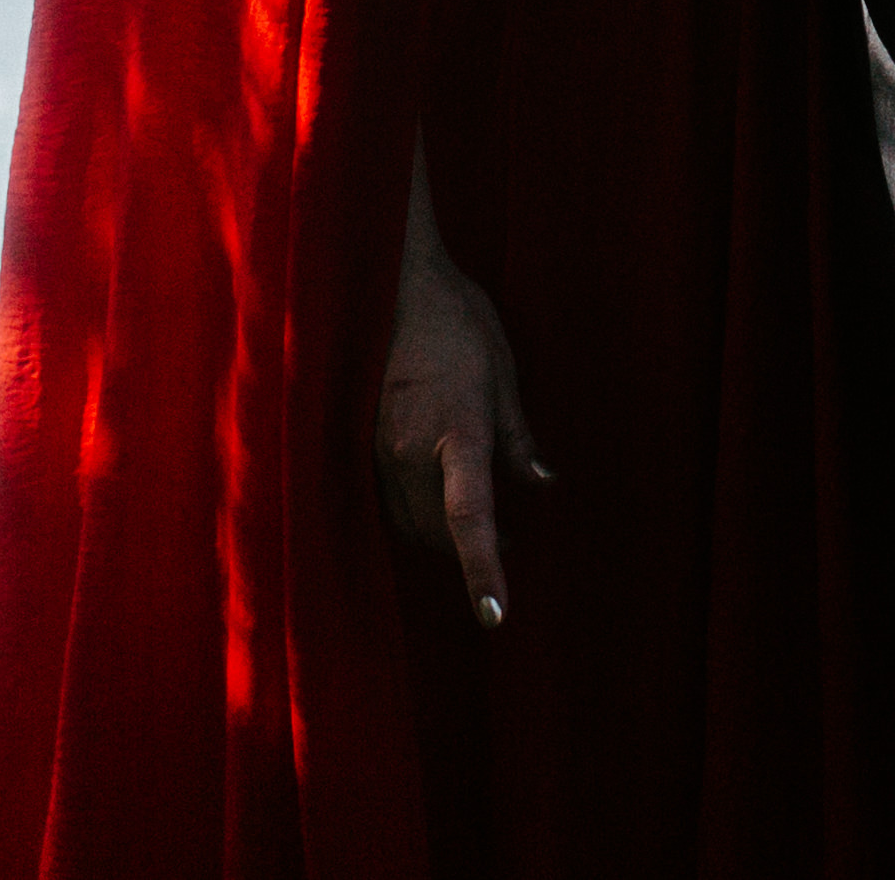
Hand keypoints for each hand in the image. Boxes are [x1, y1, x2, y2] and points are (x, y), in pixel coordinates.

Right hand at [375, 208, 548, 624]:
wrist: (388, 279)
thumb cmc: (455, 318)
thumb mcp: (502, 369)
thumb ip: (517, 434)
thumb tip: (541, 483)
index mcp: (456, 430)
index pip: (471, 518)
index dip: (483, 571)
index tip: (495, 616)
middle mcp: (408, 450)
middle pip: (437, 534)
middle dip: (471, 552)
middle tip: (510, 543)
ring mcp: (374, 448)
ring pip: (406, 522)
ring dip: (440, 533)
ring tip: (475, 516)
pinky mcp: (353, 442)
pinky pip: (383, 497)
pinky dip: (413, 508)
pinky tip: (432, 489)